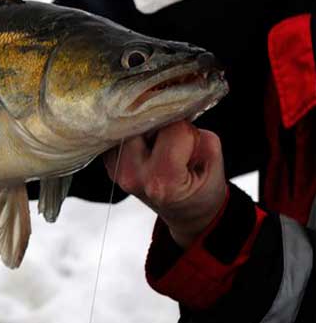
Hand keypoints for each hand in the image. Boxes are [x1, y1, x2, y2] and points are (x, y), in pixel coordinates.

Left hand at [104, 120, 227, 247]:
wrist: (186, 212)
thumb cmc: (202, 189)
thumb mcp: (214, 162)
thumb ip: (200, 136)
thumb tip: (177, 111)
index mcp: (161, 181)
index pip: (174, 130)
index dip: (188, 131)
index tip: (193, 146)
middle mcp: (132, 176)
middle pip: (144, 123)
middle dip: (162, 124)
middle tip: (173, 140)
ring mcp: (116, 171)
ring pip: (129, 125)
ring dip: (146, 127)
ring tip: (159, 144)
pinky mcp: (109, 164)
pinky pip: (120, 134)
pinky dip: (136, 133)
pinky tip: (147, 144)